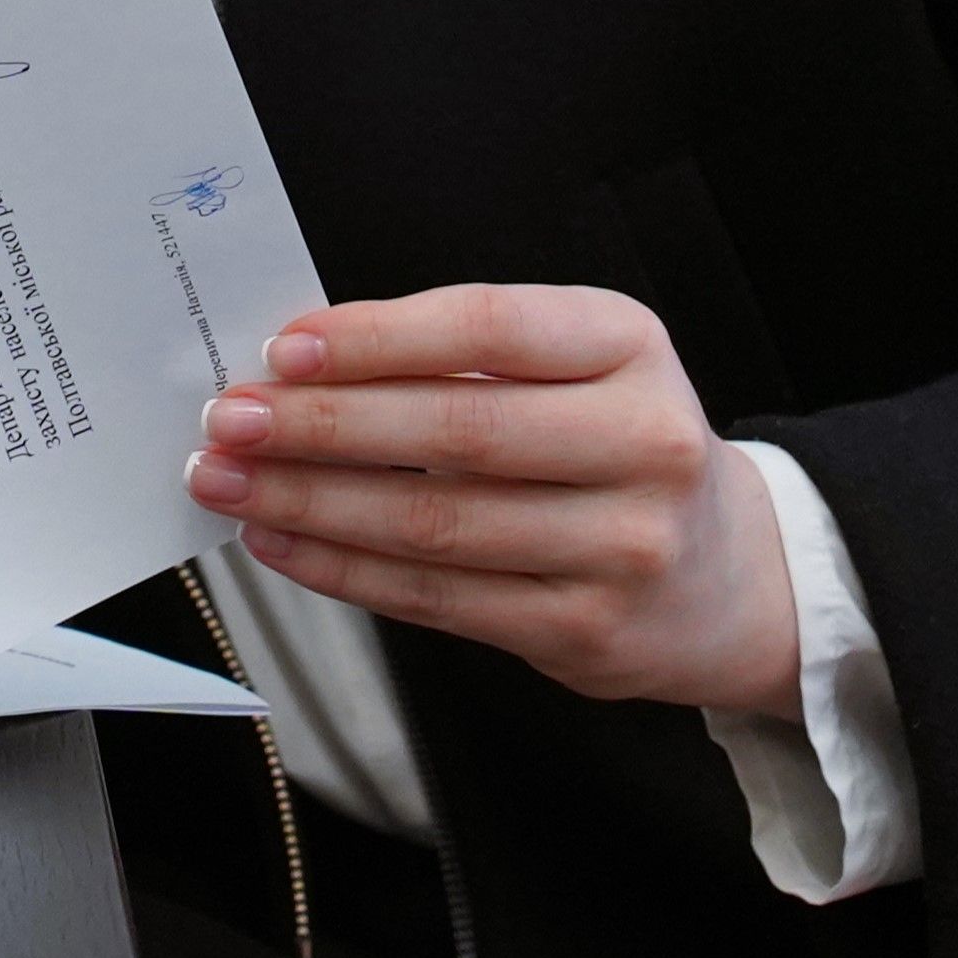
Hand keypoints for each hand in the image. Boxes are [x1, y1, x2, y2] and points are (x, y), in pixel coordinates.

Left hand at [183, 284, 799, 716]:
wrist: (726, 576)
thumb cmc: (620, 445)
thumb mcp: (583, 364)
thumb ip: (467, 354)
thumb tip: (306, 359)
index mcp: (631, 347)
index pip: (490, 328)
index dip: (378, 336)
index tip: (286, 347)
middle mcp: (642, 442)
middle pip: (456, 431)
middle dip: (323, 424)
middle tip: (231, 419)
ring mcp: (621, 545)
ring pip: (434, 525)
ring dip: (312, 502)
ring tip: (230, 482)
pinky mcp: (585, 629)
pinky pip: (438, 598)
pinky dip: (344, 569)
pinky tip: (284, 541)